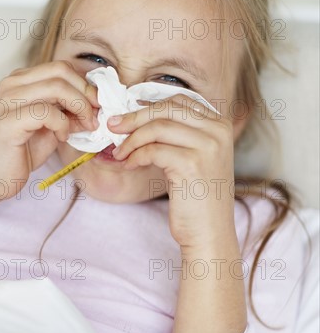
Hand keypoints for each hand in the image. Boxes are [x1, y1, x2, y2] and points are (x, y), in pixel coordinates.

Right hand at [0, 60, 98, 198]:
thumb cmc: (20, 152)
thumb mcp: (53, 129)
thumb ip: (70, 114)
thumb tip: (96, 107)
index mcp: (21, 81)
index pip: (61, 68)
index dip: (85, 85)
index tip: (98, 105)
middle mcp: (12, 84)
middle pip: (61, 72)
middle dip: (86, 94)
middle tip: (94, 116)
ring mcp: (8, 101)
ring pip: (56, 87)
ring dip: (79, 108)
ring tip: (83, 127)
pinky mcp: (8, 121)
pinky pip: (46, 112)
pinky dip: (62, 124)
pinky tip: (62, 138)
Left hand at [108, 95, 235, 248]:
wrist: (209, 233)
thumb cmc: (196, 197)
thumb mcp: (192, 157)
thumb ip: (177, 134)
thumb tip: (136, 114)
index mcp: (220, 124)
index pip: (179, 100)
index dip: (148, 105)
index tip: (127, 116)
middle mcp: (218, 130)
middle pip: (167, 108)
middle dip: (134, 116)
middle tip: (113, 127)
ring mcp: (208, 146)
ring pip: (158, 127)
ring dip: (131, 139)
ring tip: (119, 152)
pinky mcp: (192, 164)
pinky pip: (153, 149)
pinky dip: (136, 155)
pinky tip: (129, 164)